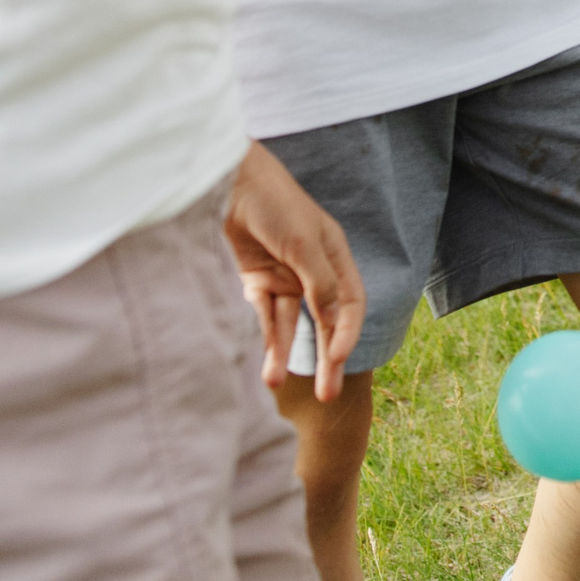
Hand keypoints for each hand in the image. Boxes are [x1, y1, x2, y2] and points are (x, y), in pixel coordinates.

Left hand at [224, 143, 366, 402]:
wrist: (230, 184)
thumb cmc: (275, 204)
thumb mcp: (304, 243)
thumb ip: (320, 282)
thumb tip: (333, 320)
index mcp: (335, 256)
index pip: (349, 304)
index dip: (347, 333)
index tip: (338, 360)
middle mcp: (314, 270)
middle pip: (324, 321)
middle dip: (325, 358)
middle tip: (327, 396)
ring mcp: (285, 277)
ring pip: (290, 324)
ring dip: (285, 352)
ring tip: (275, 383)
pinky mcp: (258, 280)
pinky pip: (265, 316)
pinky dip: (266, 338)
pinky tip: (267, 364)